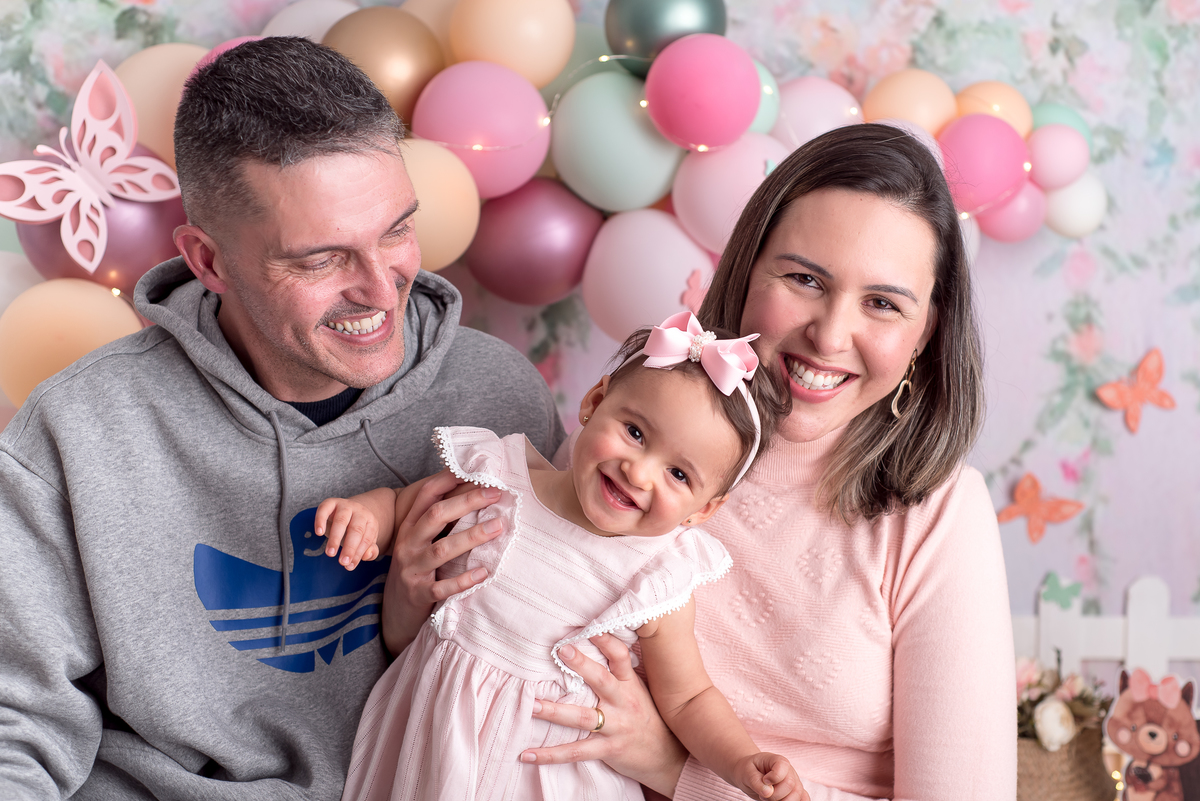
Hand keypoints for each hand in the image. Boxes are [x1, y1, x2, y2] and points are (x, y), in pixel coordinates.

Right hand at [314, 497, 380, 569]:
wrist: (349, 510)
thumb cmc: (357, 530)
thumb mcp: (366, 541)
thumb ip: (370, 551)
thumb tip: (367, 556)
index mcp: (371, 521)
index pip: (366, 539)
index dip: (358, 553)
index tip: (350, 566)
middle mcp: (359, 511)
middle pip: (356, 530)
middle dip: (349, 547)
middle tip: (342, 562)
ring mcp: (345, 505)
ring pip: (341, 520)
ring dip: (335, 538)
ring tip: (330, 553)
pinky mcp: (330, 502)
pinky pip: (325, 509)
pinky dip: (321, 520)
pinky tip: (319, 533)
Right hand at [381, 469, 505, 653]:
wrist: (395, 613)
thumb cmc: (416, 569)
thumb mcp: (419, 542)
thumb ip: (438, 522)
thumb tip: (473, 493)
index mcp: (409, 528)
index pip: (425, 497)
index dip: (448, 481)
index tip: (474, 471)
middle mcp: (408, 545)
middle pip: (436, 516)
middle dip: (466, 502)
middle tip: (495, 493)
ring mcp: (412, 570)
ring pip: (442, 550)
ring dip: (472, 536)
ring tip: (499, 526)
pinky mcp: (419, 595)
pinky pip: (443, 587)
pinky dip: (464, 579)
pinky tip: (484, 571)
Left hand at [520, 634, 688, 795]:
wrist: (668, 758)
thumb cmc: (649, 718)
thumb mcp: (639, 691)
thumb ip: (619, 672)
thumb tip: (595, 644)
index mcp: (630, 684)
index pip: (620, 656)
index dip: (606, 640)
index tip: (589, 626)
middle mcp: (623, 702)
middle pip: (601, 680)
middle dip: (581, 664)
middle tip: (560, 650)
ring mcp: (616, 727)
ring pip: (583, 718)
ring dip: (555, 711)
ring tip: (532, 705)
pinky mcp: (608, 750)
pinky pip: (576, 752)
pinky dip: (550, 755)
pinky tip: (526, 754)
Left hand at [733, 753, 807, 800]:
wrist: (751, 775)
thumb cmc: (749, 771)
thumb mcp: (747, 773)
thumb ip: (755, 781)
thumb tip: (768, 792)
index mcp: (778, 761)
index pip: (782, 768)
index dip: (773, 778)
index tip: (763, 780)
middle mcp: (790, 771)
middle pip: (790, 785)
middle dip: (775, 795)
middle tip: (763, 795)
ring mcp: (795, 782)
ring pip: (797, 795)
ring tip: (769, 799)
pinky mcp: (796, 793)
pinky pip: (804, 799)